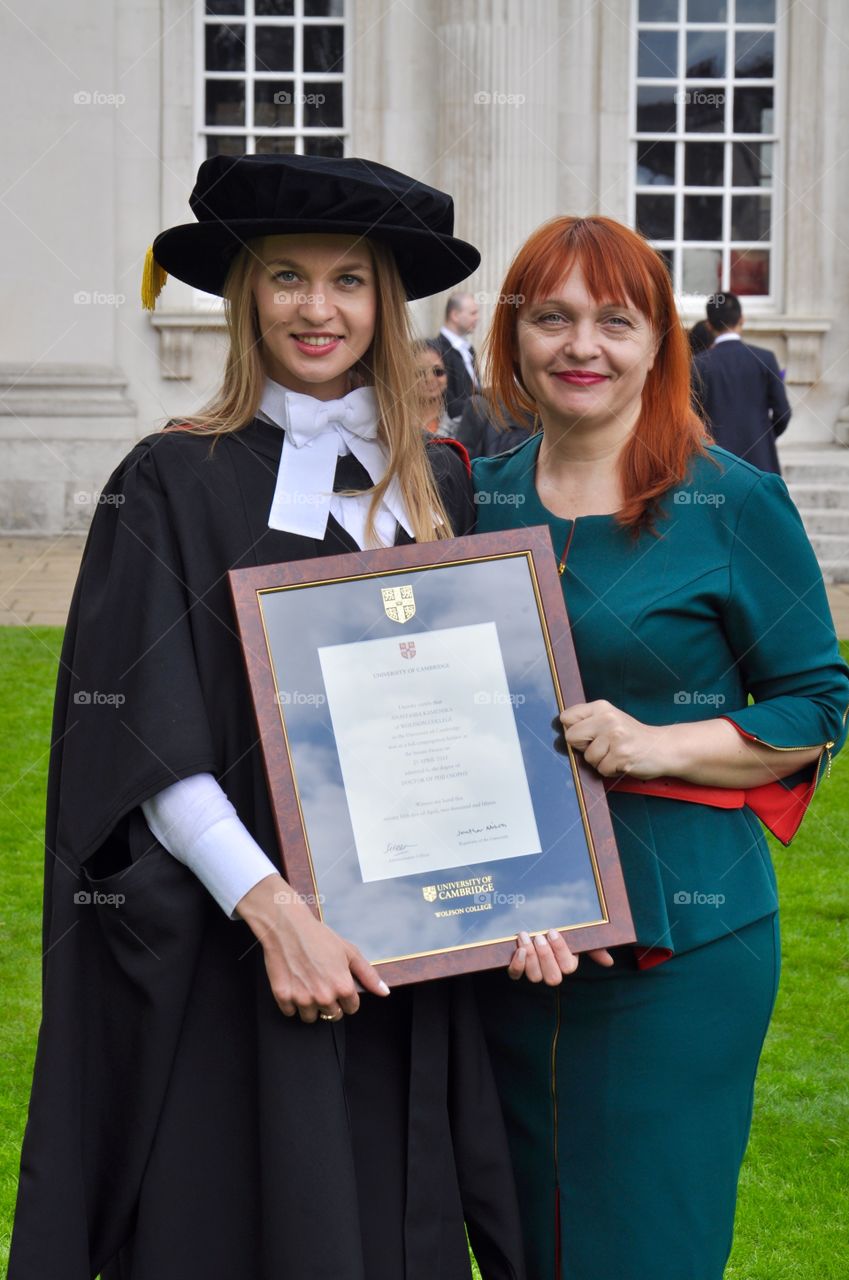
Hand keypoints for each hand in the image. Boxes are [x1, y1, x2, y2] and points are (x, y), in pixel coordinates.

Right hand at [236, 874, 389, 1022]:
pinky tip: (294, 983)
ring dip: (310, 1005)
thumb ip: (369, 975)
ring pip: (310, 1017)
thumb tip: (384, 992)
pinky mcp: (283, 997)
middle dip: (329, 1003)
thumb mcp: (349, 952)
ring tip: (307, 983)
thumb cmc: (319, 937)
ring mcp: (302, 998)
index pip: (351, 1009)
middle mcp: (324, 997)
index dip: (346, 997)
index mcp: (343, 987)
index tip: (338, 984)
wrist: (287, 926)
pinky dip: (291, 1001)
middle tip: (321, 982)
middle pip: (332, 1016)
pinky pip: (290, 1012)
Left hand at [507, 930, 613, 983]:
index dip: (560, 951)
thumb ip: (593, 946)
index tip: (552, 932)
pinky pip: (516, 975)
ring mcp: (534, 971)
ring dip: (530, 958)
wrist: (536, 917)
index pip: (568, 967)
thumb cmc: (560, 927)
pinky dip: (517, 965)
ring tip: (525, 936)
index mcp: (567, 963)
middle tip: (539, 937)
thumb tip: (609, 962)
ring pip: (535, 977)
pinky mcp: (517, 968)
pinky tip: (518, 950)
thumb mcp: (578, 934)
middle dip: (545, 958)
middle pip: (552, 978)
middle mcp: (552, 971)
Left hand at [559, 700, 669, 778]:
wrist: (662, 747)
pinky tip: (622, 761)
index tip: (587, 735)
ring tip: (616, 754)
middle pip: (571, 737)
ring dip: (600, 761)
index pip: (566, 717)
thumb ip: (588, 722)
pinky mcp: (621, 755)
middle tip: (603, 746)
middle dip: (583, 747)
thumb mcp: (610, 720)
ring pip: (588, 757)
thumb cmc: (632, 736)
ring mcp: (615, 737)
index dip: (573, 731)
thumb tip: (563, 732)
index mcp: (601, 707)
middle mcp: (607, 719)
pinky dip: (610, 770)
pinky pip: (601, 769)